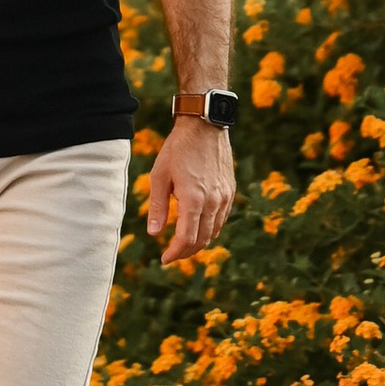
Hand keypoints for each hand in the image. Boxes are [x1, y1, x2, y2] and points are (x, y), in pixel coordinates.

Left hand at [145, 119, 235, 267]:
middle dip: (186, 252)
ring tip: (184, 245)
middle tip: (172, 255)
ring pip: (214, 232)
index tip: (164, 259)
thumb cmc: (177, 149)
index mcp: (193, 199)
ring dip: (199, 243)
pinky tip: (199, 228)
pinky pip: (221, 219)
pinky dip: (210, 229)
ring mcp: (224, 197)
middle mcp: (213, 202)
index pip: (187, 239)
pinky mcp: (230, 191)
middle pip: (202, 240)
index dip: (175, 253)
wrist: (204, 126)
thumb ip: (158, 207)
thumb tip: (154, 234)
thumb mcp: (160, 176)